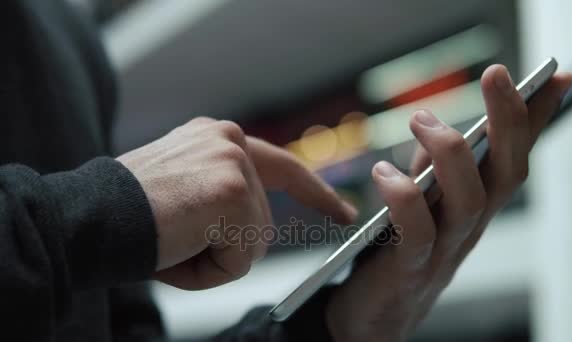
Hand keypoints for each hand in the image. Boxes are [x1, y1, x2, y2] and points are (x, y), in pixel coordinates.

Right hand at [117, 118, 356, 289]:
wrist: (89, 219)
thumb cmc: (130, 215)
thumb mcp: (184, 190)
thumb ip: (223, 196)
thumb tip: (253, 228)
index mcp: (218, 138)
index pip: (283, 166)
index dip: (315, 193)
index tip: (343, 211)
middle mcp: (229, 140)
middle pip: (261, 221)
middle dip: (226, 246)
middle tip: (177, 238)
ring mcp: (233, 163)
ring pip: (253, 243)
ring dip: (215, 258)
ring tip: (174, 241)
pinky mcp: (230, 191)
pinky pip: (241, 258)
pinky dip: (210, 269)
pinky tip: (178, 248)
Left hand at [325, 65, 571, 340]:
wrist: (377, 313)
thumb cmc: (400, 247)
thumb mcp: (425, 197)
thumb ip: (435, 164)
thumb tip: (441, 123)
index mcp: (477, 205)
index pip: (515, 158)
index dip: (537, 119)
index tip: (555, 76)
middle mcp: (471, 226)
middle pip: (506, 174)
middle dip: (509, 121)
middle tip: (496, 75)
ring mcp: (445, 249)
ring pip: (470, 200)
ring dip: (449, 152)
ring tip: (421, 119)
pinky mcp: (409, 268)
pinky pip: (416, 232)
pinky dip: (403, 198)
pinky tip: (384, 174)